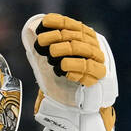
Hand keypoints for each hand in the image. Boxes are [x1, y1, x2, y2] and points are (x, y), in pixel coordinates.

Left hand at [21, 13, 117, 130]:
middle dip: (57, 37)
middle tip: (41, 44)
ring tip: (51, 55)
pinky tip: (63, 68)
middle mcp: (93, 46)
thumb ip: (42, 45)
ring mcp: (97, 61)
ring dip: (65, 49)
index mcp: (84, 38)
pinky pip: (89, 68)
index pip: (72, 25)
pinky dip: (75, 66)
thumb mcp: (47, 61)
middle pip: (77, 36)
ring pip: (84, 49)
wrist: (70, 107)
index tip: (42, 25)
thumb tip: (31, 27)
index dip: (58, 22)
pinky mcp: (99, 77)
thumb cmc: (59, 81)